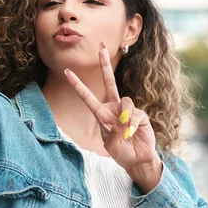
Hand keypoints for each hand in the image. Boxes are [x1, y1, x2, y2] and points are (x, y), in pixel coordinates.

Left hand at [64, 42, 162, 192]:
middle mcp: (114, 108)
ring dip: (125, 117)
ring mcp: (128, 110)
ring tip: (126, 133)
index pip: (87, 97)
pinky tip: (133, 134)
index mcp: (101, 114)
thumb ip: (113, 133)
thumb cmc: (121, 153)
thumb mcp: (111, 146)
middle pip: (109, 82)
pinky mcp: (141, 115)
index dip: (78, 84)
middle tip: (101, 47)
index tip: (67, 72)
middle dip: (105, 64)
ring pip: (126, 101)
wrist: (138, 160)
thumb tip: (122, 119)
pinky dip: (133, 125)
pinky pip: (136, 114)